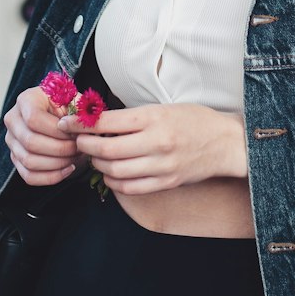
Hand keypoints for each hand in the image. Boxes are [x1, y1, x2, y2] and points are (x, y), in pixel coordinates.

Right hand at [3, 86, 89, 185]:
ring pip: (29, 161)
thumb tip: (80, 128)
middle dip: (60, 149)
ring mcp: (12, 141)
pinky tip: (68, 169)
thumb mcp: (76, 101)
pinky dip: (51, 177)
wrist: (61, 115)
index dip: (56, 131)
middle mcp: (13, 119)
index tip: (75, 133)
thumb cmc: (69, 106)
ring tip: (75, 157)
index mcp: (26, 100)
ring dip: (57, 163)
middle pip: (30, 142)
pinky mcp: (16, 158)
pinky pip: (29, 176)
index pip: (34, 119)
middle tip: (79, 148)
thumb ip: (80, 111)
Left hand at [69, 104, 247, 195]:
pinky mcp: (165, 182)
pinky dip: (114, 181)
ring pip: (115, 170)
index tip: (68, 123)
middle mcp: (156, 142)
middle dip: (85, 145)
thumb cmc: (194, 120)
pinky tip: (111, 172)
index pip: (108, 121)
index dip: (82, 123)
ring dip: (98, 164)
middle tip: (78, 140)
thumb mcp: (163, 107)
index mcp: (154, 117)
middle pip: (107, 148)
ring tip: (95, 155)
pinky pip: (130, 187)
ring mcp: (161, 165)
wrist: (226, 142)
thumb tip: (98, 119)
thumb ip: (133, 116)